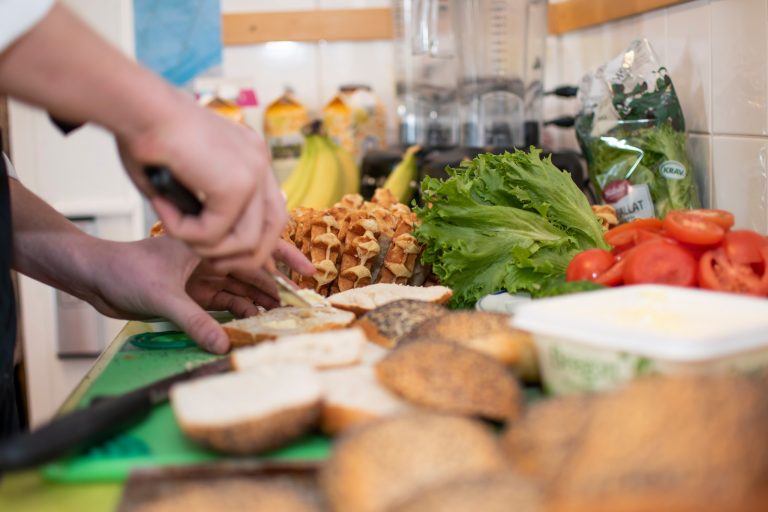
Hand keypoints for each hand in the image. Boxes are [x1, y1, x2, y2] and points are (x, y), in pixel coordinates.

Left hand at [85, 237, 313, 353]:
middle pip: (252, 270)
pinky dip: (236, 310)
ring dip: (257, 300)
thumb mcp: (162, 296)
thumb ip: (194, 321)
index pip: (256, 247)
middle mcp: (209, 256)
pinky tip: (250, 321)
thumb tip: (222, 346)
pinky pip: (221, 301)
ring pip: (239, 287)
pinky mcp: (190, 292)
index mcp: (208, 243)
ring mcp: (200, 275)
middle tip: (297, 306)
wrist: (93, 277)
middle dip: (275, 286)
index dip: (285, 258)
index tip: (309, 272)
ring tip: (277, 317)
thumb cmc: (123, 270)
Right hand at [118, 94, 287, 267]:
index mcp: (251, 157)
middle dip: (242, 257)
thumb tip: (210, 245)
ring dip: (206, 247)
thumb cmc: (145, 133)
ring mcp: (253, 172)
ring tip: (175, 227)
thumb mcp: (186, 177)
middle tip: (207, 259)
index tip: (223, 254)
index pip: (272, 212)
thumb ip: (205, 207)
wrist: (137, 106)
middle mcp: (259, 163)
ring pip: (247, 242)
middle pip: (275, 229)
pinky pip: (214, 234)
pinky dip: (183, 231)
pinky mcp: (236, 184)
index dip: (253, 241)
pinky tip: (164, 207)